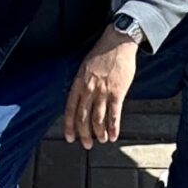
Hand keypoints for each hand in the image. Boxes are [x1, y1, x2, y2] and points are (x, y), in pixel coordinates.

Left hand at [62, 25, 140, 147]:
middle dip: (84, 134)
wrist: (118, 42)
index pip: (70, 109)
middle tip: (87, 144)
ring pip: (98, 119)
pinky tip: (114, 135)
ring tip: (102, 140)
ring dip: (99, 133)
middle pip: (83, 117)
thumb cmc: (101, 54)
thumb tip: (80, 101)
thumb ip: (81, 84)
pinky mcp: (118, 92)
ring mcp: (103, 91)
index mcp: (78, 83)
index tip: (70, 138)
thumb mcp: (84, 67)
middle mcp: (88, 89)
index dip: (69, 125)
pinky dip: (113, 127)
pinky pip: (114, 114)